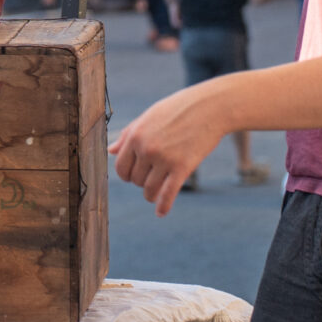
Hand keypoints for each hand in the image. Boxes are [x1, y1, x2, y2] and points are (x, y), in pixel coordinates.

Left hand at [111, 84, 230, 215]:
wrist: (211, 107)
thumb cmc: (178, 110)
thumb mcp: (149, 117)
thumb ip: (128, 134)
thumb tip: (110, 150)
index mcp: (135, 136)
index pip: (121, 167)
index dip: (127, 175)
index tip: (134, 176)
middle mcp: (147, 149)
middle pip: (135, 180)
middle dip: (141, 182)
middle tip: (151, 178)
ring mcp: (164, 159)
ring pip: (149, 189)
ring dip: (151, 195)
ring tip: (154, 194)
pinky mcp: (183, 167)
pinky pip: (168, 194)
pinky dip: (163, 207)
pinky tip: (161, 213)